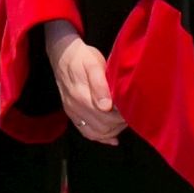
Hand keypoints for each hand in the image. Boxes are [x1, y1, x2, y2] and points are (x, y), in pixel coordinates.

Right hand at [46, 21, 124, 143]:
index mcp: (82, 96)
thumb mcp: (93, 64)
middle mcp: (75, 107)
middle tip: (130, 114)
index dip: (122, 116)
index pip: (107, 117)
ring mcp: (73, 112)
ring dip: (112, 131)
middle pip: (102, 127)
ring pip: (95, 133)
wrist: (62, 54)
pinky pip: (86, 132)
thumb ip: (100, 84)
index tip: (131, 109)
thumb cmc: (82, 57)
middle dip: (119, 124)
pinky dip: (100, 137)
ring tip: (122, 121)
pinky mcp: (72, 114)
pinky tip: (112, 137)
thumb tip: (106, 106)